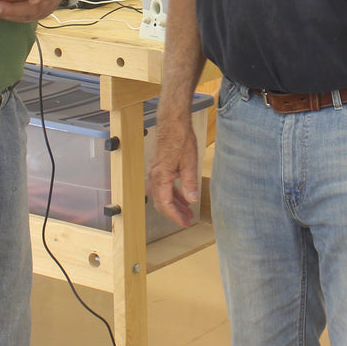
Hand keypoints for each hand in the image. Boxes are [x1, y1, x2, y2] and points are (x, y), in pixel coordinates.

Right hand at [147, 111, 201, 227]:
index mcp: (161, 177)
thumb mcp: (189, 163)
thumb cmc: (180, 139)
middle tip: (187, 221)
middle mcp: (154, 176)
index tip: (185, 223)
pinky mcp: (158, 168)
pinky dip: (172, 194)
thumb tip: (192, 200)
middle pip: (161, 203)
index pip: (165, 204)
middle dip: (174, 213)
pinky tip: (183, 196)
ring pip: (162, 195)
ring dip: (174, 204)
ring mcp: (155, 172)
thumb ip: (189, 183)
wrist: (172, 122)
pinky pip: (163, 186)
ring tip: (187, 211)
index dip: (175, 216)